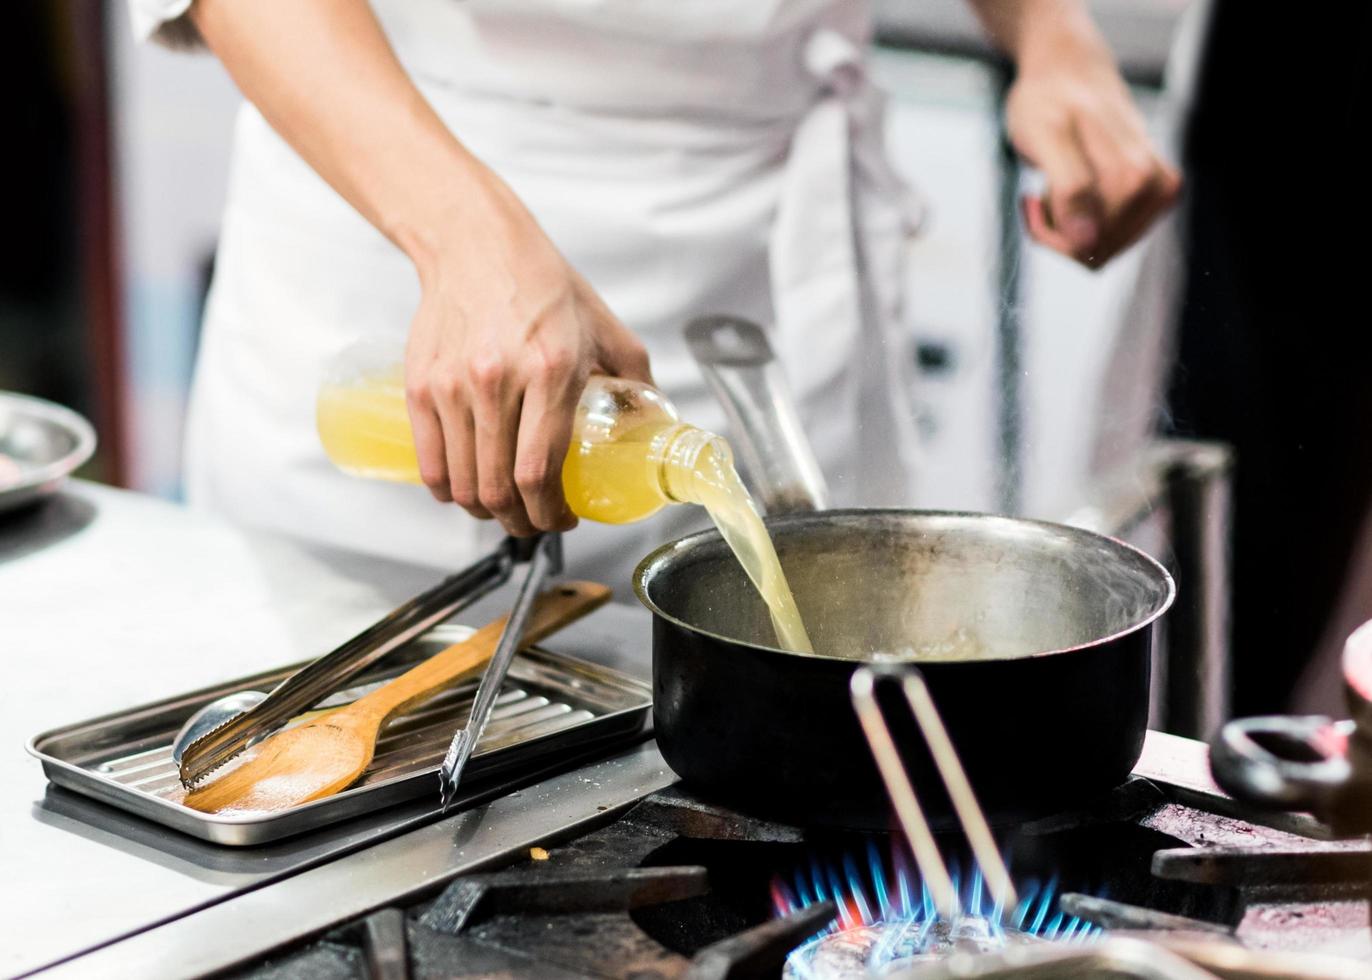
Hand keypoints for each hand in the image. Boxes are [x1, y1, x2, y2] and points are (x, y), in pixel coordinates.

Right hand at [403, 172, 651, 535]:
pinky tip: (466, 491)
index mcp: (550, 372)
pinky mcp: (422, 386)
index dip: (552, 513)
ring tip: (504, 510)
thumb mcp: (605, 327)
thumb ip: (636, 379)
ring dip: (485, 512)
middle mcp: (498, 381)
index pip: (540, 472)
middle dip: (521, 523)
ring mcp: (453, 386)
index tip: (565, 519)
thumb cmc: (544, 285)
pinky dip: (448, 491)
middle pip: (499, 488)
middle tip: (536, 523)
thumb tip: (654, 428)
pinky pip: (429, 464)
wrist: (476, 244)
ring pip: (464, 483)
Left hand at [1005, 40, 1181, 267]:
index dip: (1048, 231)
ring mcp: (1156, 192)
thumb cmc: (1049, 102)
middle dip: (1058, 231)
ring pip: (1100, 250)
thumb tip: (1088, 242)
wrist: (1068, 72)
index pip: (1087, 246)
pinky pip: (1107, 239)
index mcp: (1136, 176)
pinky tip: (1067, 193)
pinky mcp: (1151, 197)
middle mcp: (1156, 186)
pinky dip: (1078, 224)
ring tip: (1057, 185)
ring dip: (1067, 227)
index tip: (1030, 198)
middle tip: (1042, 190)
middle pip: (1095, 252)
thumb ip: (1070, 187)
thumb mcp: (1046, 138)